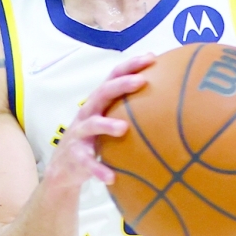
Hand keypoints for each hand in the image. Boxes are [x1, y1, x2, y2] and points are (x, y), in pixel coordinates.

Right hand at [47, 53, 154, 192]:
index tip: (151, 57)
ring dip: (106, 124)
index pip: (113, 76)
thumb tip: (170, 102)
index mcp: (98, 102)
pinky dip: (99, 169)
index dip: (130, 65)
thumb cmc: (94, 139)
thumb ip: (129, 110)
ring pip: (92, 125)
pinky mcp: (75, 156)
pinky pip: (88, 162)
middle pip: (102, 93)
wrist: (64, 167)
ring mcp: (79, 134)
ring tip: (123, 128)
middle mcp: (88, 112)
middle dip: (121, 85)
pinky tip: (111, 177)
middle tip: (141, 82)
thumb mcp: (107, 120)